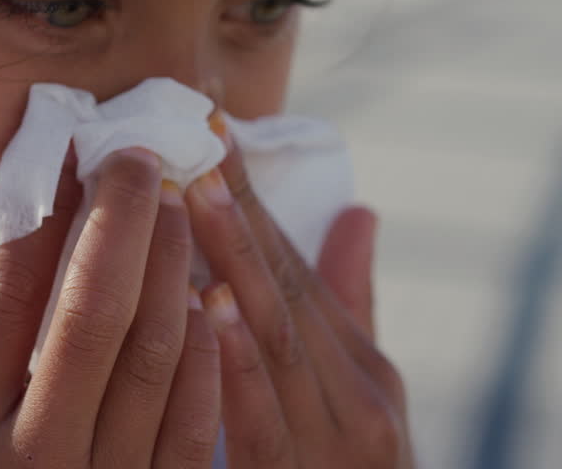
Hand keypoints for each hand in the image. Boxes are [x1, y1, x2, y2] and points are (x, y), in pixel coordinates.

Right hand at [0, 149, 223, 468]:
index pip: (9, 295)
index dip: (42, 209)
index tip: (64, 149)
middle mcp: (35, 462)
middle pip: (93, 311)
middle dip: (123, 220)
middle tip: (142, 153)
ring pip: (157, 359)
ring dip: (175, 271)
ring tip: (182, 204)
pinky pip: (192, 427)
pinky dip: (206, 357)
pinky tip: (211, 299)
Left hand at [183, 122, 414, 467]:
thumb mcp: (358, 398)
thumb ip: (348, 309)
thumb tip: (360, 211)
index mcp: (365, 366)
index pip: (299, 262)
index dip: (254, 193)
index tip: (210, 124)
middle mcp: (361, 396)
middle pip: (289, 286)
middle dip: (241, 207)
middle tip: (196, 133)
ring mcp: (338, 443)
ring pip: (278, 338)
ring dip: (238, 260)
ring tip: (200, 192)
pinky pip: (265, 422)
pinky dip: (242, 362)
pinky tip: (211, 307)